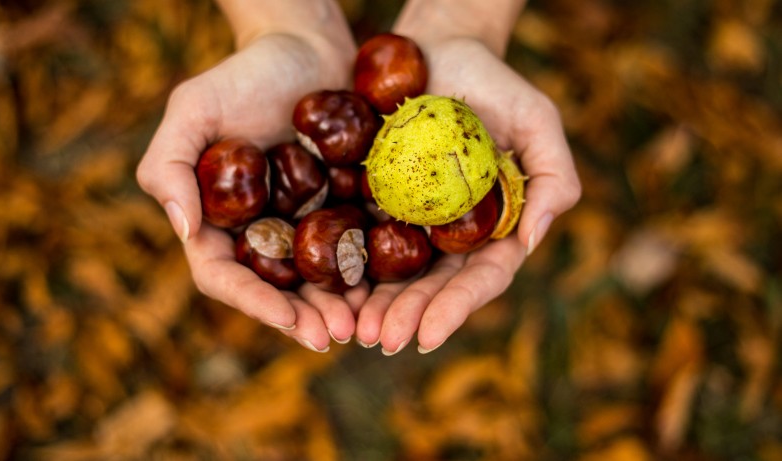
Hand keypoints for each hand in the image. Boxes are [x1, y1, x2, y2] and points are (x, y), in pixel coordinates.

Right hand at [137, 25, 366, 351]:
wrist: (308, 48)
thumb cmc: (244, 73)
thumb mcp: (193, 107)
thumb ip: (170, 165)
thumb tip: (184, 231)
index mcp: (217, 221)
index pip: (225, 276)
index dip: (255, 304)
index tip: (290, 322)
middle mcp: (258, 231)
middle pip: (275, 290)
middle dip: (304, 317)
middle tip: (337, 335)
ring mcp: (302, 224)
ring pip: (317, 279)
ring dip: (338, 307)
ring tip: (366, 324)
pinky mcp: (342, 209)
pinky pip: (354, 249)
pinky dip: (368, 274)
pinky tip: (389, 289)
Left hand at [355, 37, 581, 354]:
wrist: (440, 49)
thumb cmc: (497, 84)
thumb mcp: (538, 122)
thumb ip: (554, 179)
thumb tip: (530, 241)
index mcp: (494, 227)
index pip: (479, 279)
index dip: (455, 309)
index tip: (428, 337)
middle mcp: (453, 234)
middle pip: (433, 286)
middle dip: (409, 316)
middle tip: (381, 339)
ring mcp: (413, 220)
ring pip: (395, 273)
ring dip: (375, 304)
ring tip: (353, 328)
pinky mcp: (376, 202)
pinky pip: (361, 238)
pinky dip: (348, 266)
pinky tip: (330, 287)